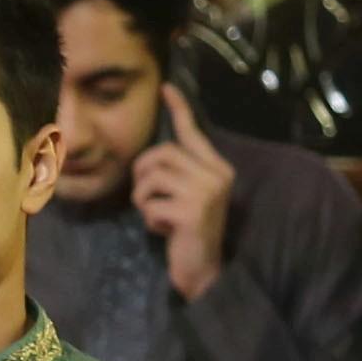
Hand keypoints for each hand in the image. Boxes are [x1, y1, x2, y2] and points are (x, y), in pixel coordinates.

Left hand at [128, 86, 237, 301]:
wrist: (204, 272)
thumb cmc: (189, 234)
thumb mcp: (187, 197)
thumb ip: (178, 173)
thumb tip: (155, 150)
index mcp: (218, 169)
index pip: (194, 133)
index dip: (179, 110)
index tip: (166, 88)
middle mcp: (217, 175)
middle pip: (162, 153)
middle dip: (143, 173)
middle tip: (146, 196)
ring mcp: (206, 192)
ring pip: (152, 176)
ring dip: (143, 198)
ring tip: (157, 215)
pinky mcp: (192, 211)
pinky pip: (150, 202)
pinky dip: (149, 218)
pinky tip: (164, 230)